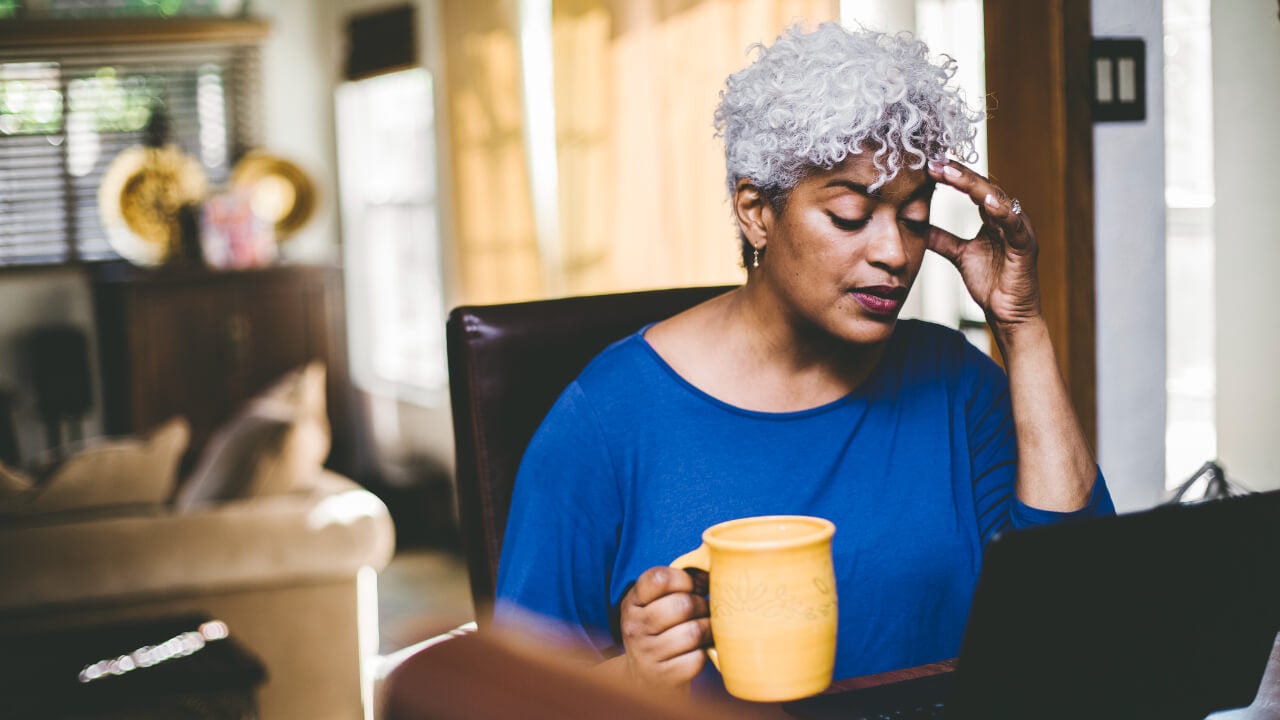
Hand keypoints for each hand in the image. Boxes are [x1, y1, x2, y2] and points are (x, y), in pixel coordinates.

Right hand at [617, 566, 711, 690]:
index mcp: (632, 602)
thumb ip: (677, 586)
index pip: (659, 578)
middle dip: (702, 605)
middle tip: (703, 611)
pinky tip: (699, 652)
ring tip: (706, 630)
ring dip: (707, 630)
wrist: (643, 680)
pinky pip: (696, 659)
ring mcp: (647, 654)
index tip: (691, 587)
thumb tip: (711, 571)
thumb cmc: (658, 633)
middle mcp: (635, 627)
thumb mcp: (655, 606)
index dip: (683, 579)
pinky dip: (704, 654)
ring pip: (693, 632)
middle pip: (682, 604)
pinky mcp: (663, 677)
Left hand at [925, 160, 1041, 330]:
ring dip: (974, 185)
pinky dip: (1001, 211)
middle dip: (959, 173)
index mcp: (993, 218)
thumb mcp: (959, 255)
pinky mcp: (1025, 245)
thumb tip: (918, 226)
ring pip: (997, 198)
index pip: (972, 189)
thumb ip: (942, 239)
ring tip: (952, 172)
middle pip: (983, 187)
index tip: (928, 166)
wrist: (1009, 315)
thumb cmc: (991, 284)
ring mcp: (1018, 229)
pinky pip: (1014, 224)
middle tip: (935, 162)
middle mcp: (1008, 218)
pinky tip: (986, 200)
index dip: (952, 177)